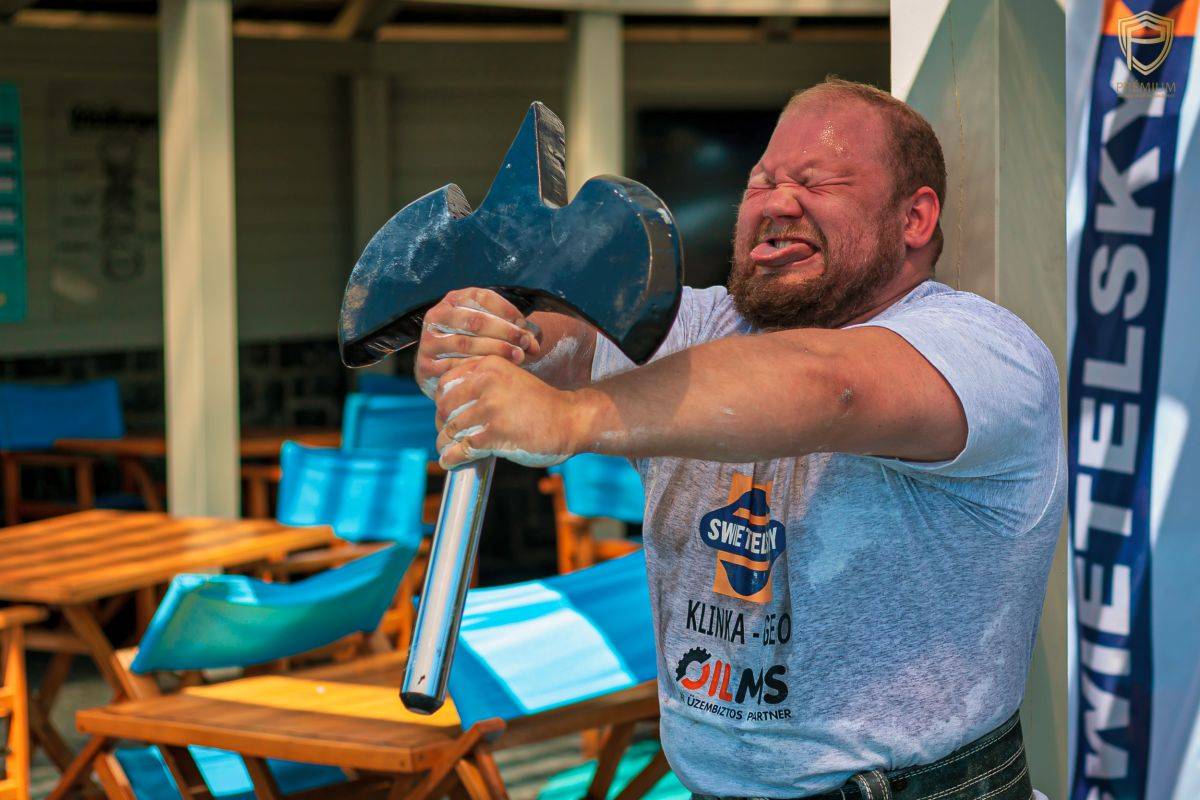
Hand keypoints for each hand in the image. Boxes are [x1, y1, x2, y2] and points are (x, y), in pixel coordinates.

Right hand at [414, 288, 541, 397]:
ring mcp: (429, 341)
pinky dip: (478, 368)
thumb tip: (533, 343)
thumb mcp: (492, 329)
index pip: (481, 296)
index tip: (525, 324)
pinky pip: (456, 366)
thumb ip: (514, 331)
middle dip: (505, 331)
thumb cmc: (476, 345)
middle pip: (475, 320)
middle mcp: (437, 316)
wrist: (442, 372)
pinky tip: (495, 371)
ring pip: (467, 344)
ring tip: (519, 357)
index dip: (506, 309)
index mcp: (453, 300)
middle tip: (526, 344)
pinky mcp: (426, 365)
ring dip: (496, 351)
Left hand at [434, 355, 586, 468]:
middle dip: (442, 422)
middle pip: (445, 405)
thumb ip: (482, 384)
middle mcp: (487, 382)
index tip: (448, 413)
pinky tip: (450, 461)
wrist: (571, 420)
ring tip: (447, 450)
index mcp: (489, 366)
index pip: (446, 381)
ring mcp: (491, 408)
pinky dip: (452, 458)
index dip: (442, 400)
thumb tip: (445, 405)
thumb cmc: (540, 404)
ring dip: (445, 443)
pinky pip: (462, 448)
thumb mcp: (510, 380)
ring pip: (451, 428)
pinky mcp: (495, 434)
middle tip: (448, 434)